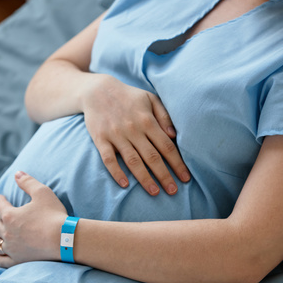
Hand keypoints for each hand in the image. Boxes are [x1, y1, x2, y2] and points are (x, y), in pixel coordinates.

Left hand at [0, 171, 67, 267]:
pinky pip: (1, 260)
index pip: (0, 205)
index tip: (1, 197)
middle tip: (0, 215)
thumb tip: (17, 174)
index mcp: (10, 215)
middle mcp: (7, 232)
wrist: (64, 239)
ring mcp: (11, 248)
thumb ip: (28, 182)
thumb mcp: (42, 193)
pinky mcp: (18, 260)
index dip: (0, 200)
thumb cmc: (54, 215)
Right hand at [82, 75, 190, 195]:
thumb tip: (174, 135)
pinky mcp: (100, 139)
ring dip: (144, 178)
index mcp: (147, 120)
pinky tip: (125, 185)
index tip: (185, 177)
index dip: (177, 163)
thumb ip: (164, 115)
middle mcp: (133, 129)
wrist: (97, 90)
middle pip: (152, 156)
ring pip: (132, 161)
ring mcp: (116, 135)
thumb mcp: (150, 99)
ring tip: (154, 192)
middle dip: (164, 175)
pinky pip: (108, 159)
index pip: (166, 146)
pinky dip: (116, 172)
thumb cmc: (128, 97)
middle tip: (173, 191)